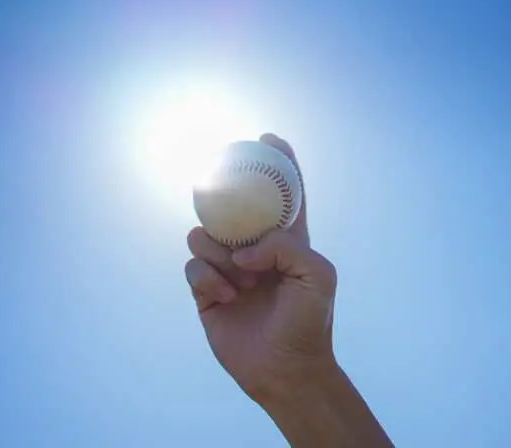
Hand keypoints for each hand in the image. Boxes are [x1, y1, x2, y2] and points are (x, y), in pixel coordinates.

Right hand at [184, 133, 337, 400]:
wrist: (285, 371)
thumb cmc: (309, 323)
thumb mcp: (317, 276)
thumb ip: (286, 247)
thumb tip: (243, 250)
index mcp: (288, 241)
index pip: (283, 195)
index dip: (278, 164)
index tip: (267, 138)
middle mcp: (256, 250)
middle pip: (232, 208)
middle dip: (226, 203)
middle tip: (227, 205)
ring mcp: (228, 269)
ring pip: (203, 234)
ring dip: (217, 251)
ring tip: (241, 279)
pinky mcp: (207, 291)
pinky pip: (193, 266)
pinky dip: (207, 278)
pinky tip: (227, 298)